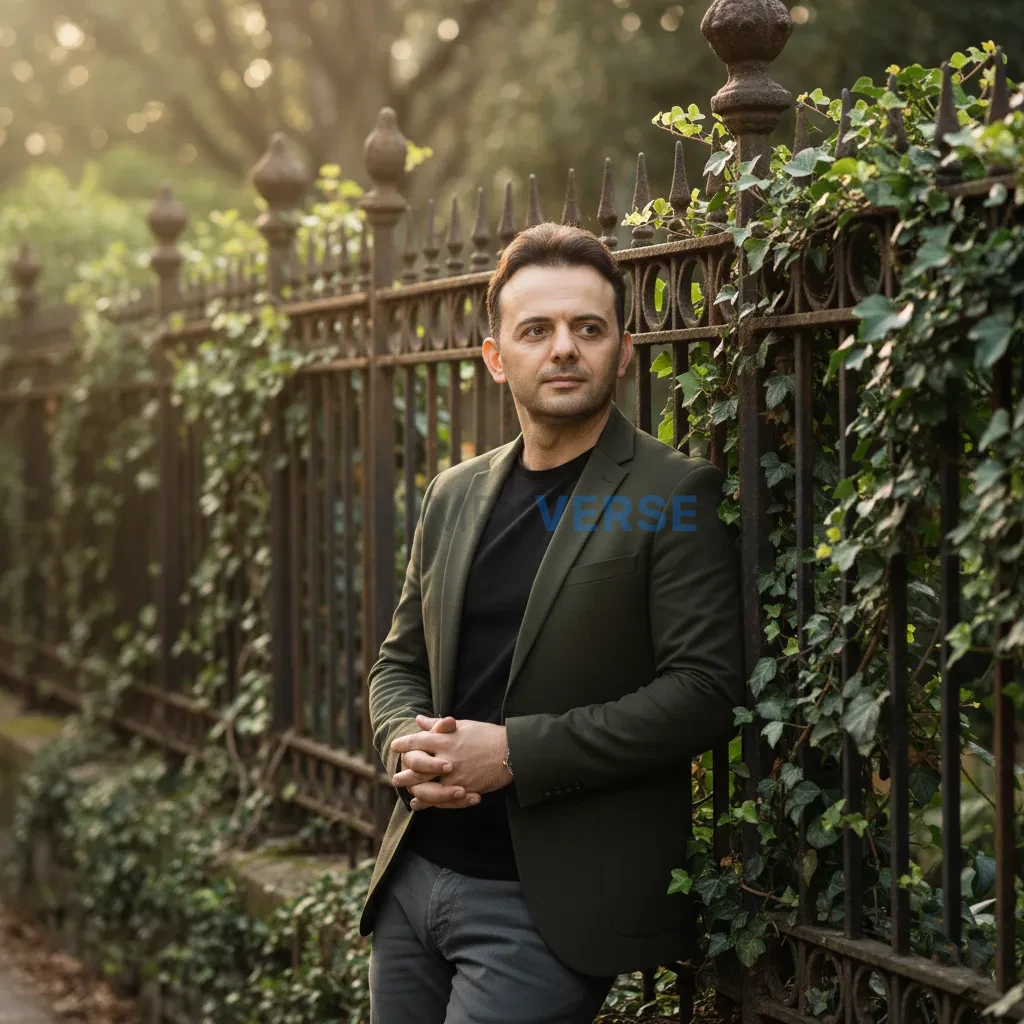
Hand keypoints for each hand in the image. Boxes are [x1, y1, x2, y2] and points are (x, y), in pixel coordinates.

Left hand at [392, 716, 511, 803]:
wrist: (511, 753)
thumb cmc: (488, 736)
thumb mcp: (463, 725)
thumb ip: (438, 725)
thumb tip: (419, 720)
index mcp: (445, 740)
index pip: (416, 741)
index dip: (403, 744)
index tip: (395, 747)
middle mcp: (446, 758)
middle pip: (415, 768)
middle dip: (403, 773)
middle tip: (395, 777)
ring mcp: (454, 776)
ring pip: (425, 787)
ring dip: (412, 791)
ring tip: (406, 792)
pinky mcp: (463, 790)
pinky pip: (441, 800)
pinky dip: (429, 804)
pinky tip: (421, 804)